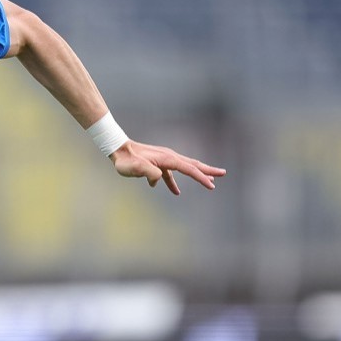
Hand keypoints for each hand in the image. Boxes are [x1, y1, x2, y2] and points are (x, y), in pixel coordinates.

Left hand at [110, 141, 225, 194]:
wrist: (117, 149)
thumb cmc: (126, 160)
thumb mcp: (136, 168)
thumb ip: (148, 173)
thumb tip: (158, 180)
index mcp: (167, 159)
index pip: (189, 169)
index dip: (201, 178)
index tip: (212, 186)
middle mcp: (169, 157)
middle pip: (192, 165)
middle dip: (208, 170)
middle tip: (223, 174)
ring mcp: (163, 159)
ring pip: (184, 168)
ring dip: (196, 175)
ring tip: (209, 182)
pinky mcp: (157, 163)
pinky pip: (170, 174)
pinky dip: (174, 182)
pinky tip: (175, 191)